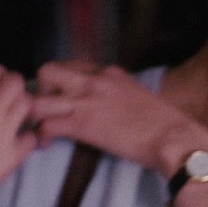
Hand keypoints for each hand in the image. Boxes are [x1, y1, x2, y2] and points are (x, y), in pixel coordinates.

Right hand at [0, 63, 36, 206]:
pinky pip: (31, 137)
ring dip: (23, 108)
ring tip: (14, 116)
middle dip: (14, 87)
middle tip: (9, 96)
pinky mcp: (12, 157)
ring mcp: (2, 135)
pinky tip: (16, 141)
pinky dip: (26, 138)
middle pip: (16, 83)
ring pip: (29, 105)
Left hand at [31, 61, 207, 176]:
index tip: (64, 95)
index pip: (73, 65)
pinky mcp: (82, 125)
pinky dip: (41, 136)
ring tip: (41, 125)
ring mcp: (87, 101)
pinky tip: (47, 143)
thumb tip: (108, 101)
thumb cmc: (164, 119)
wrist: (172, 134)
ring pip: (38, 98)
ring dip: (34, 113)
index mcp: (111, 71)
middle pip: (48, 70)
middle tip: (49, 107)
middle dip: (42, 89)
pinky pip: (45, 125)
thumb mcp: (139, 92)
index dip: (63, 80)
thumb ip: (118, 90)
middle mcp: (95, 80)